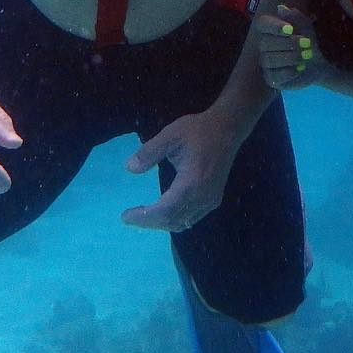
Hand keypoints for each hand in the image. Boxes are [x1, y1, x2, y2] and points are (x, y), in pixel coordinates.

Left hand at [121, 109, 238, 232]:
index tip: (126, 216)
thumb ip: (149, 153)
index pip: (165, 211)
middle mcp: (202, 197)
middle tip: (130, 217)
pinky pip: (192, 217)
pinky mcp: (214, 199)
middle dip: (149, 222)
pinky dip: (174, 219)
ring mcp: (210, 200)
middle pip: (173, 221)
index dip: (144, 217)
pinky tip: (163, 210)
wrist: (227, 129)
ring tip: (143, 215)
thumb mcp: (170, 136)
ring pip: (183, 222)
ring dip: (162, 223)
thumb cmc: (198, 131)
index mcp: (191, 183)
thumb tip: (129, 168)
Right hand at [254, 2, 324, 90]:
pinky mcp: (271, 78)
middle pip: (265, 43)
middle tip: (308, 43)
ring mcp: (266, 63)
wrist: (318, 63)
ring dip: (290, 57)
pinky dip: (289, 72)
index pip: (262, 24)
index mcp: (269, 29)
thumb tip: (281, 8)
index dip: (273, 26)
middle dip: (288, 43)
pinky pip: (274, 76)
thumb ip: (295, 17)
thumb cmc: (309, 41)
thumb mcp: (306, 27)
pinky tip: (300, 68)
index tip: (289, 29)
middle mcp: (263, 45)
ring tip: (307, 56)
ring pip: (269, 60)